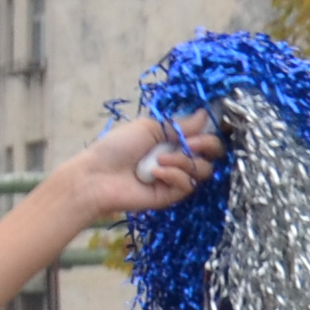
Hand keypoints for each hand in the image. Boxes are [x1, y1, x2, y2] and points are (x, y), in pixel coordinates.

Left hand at [55, 110, 221, 220]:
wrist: (96, 176)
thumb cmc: (116, 147)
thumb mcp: (148, 128)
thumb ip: (179, 125)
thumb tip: (206, 114)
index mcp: (172, 140)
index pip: (205, 137)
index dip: (207, 133)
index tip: (199, 128)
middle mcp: (177, 158)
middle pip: (212, 154)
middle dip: (206, 145)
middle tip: (190, 144)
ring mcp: (174, 178)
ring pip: (203, 170)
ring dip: (185, 161)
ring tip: (161, 160)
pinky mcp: (170, 196)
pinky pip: (187, 185)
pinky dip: (174, 176)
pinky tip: (155, 174)